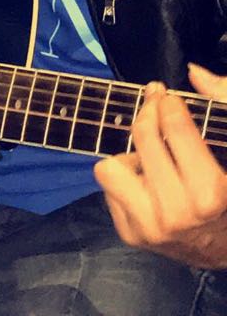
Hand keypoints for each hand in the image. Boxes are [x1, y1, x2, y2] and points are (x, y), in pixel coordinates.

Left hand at [94, 65, 226, 267]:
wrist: (222, 249)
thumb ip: (222, 102)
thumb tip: (194, 72)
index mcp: (208, 193)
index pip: (174, 126)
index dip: (169, 102)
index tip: (169, 98)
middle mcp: (175, 213)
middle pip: (143, 136)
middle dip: (149, 111)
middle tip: (156, 105)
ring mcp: (149, 227)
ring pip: (111, 166)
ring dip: (129, 155)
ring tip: (150, 155)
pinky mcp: (131, 235)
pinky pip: (108, 188)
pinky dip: (125, 178)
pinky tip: (147, 180)